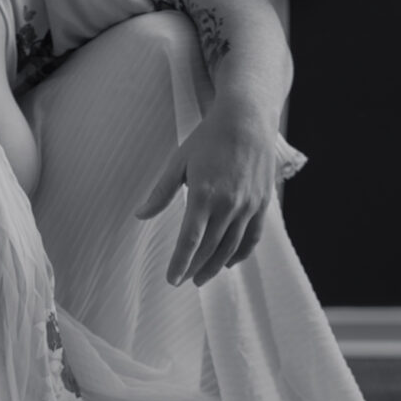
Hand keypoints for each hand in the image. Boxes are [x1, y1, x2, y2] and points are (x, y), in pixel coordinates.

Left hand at [134, 98, 275, 285]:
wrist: (247, 121)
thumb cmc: (208, 139)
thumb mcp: (179, 162)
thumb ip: (160, 193)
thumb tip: (139, 215)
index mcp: (203, 194)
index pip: (190, 239)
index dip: (180, 263)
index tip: (171, 280)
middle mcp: (228, 204)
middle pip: (209, 248)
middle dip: (194, 268)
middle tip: (183, 280)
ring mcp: (247, 206)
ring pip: (230, 247)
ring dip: (215, 266)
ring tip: (201, 278)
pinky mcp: (261, 204)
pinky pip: (251, 238)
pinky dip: (240, 254)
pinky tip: (228, 263)